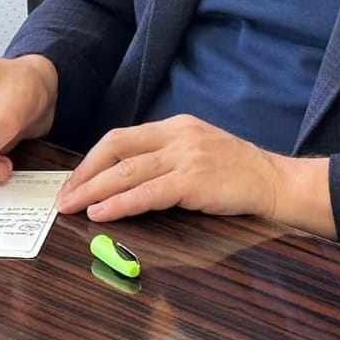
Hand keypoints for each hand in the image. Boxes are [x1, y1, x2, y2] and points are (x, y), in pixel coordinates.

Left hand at [57, 114, 335, 235]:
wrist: (276, 181)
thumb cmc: (240, 173)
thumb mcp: (201, 153)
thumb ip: (169, 159)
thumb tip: (128, 180)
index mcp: (177, 126)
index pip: (122, 137)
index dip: (93, 160)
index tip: (74, 181)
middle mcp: (177, 135)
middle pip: (116, 148)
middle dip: (85, 173)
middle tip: (63, 195)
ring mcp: (186, 156)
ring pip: (127, 171)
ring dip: (93, 189)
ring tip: (70, 206)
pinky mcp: (193, 180)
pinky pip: (147, 192)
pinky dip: (120, 203)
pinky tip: (101, 212)